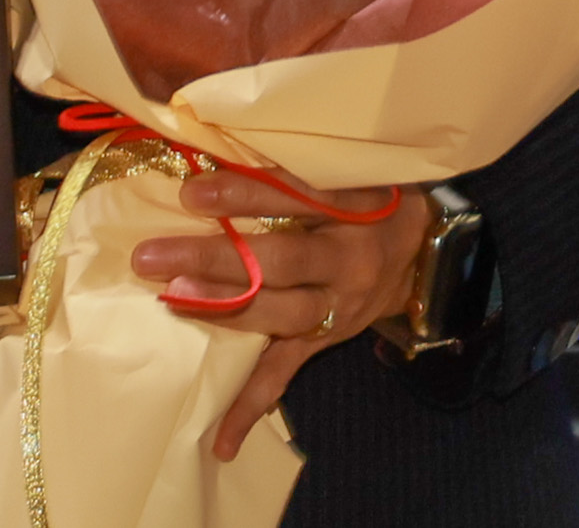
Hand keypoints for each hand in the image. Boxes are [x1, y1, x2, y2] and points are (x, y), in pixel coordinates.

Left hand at [122, 165, 430, 462]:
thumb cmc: (368, 192)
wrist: (426, 248)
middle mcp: (348, 258)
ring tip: (171, 300)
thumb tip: (209, 139)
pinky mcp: (327, 339)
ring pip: (280, 314)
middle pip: (280, 261)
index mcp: (353, 206)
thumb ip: (291, 158)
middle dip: (214, 258)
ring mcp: (339, 306)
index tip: (191, 193)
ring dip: (223, 310)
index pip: (297, 197)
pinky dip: (252, 405)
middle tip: (152, 255)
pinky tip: (221, 439)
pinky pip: (287, 372)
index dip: (246, 195)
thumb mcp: (347, 166)